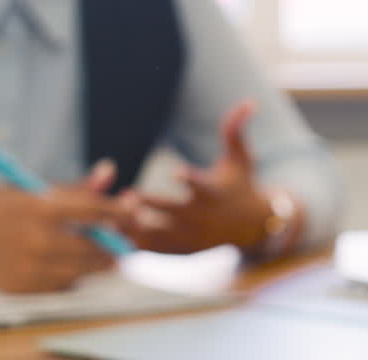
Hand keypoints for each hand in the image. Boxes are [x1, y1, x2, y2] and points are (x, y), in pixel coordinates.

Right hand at [0, 171, 125, 292]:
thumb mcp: (28, 189)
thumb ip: (72, 188)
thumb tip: (110, 173)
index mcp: (40, 208)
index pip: (95, 210)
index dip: (120, 210)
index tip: (135, 209)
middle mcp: (39, 241)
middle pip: (97, 248)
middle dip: (116, 242)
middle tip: (126, 237)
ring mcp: (32, 269)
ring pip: (83, 271)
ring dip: (97, 261)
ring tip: (100, 251)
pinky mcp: (25, 288)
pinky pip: (63, 285)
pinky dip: (71, 275)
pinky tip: (67, 263)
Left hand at [119, 100, 288, 256]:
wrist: (254, 228)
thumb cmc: (242, 185)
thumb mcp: (241, 157)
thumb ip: (235, 130)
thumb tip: (249, 102)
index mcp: (212, 192)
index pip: (201, 185)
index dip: (190, 178)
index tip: (177, 172)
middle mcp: (200, 216)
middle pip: (173, 210)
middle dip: (151, 204)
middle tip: (128, 196)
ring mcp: (191, 236)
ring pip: (160, 233)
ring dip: (138, 226)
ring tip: (114, 217)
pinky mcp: (183, 250)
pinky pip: (157, 250)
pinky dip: (137, 244)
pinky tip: (115, 236)